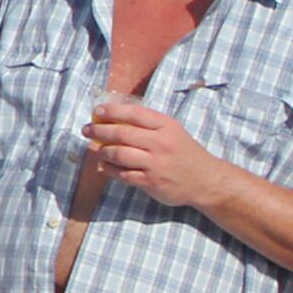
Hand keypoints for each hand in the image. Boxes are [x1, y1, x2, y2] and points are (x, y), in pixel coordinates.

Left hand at [83, 96, 232, 210]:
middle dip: (99, 130)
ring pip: (119, 154)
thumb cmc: (184, 152)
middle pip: (122, 133)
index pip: (133, 113)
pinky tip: (104, 165)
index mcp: (166, 126)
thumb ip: (148, 124)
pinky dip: (109, 169)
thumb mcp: (172, 131)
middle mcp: (160, 143)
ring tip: (96, 150)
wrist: (205, 180)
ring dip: (102, 151)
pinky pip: (123, 174)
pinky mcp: (151, 182)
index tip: (97, 111)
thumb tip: (114, 117)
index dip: (112, 111)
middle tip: (87, 130)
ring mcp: (155, 163)